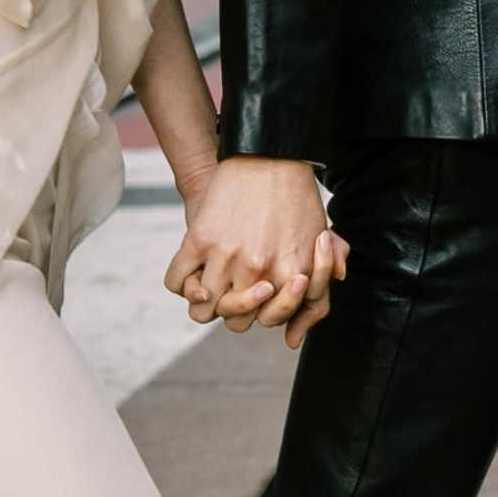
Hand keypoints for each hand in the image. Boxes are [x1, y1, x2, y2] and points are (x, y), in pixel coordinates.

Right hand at [163, 155, 347, 349]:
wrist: (269, 154)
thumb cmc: (298, 199)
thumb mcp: (320, 243)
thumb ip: (318, 289)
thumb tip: (292, 342)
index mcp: (291, 274)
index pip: (270, 321)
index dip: (266, 313)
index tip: (264, 295)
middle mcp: (258, 272)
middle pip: (235, 321)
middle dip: (237, 310)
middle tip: (238, 289)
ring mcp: (226, 256)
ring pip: (203, 309)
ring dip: (208, 301)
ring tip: (214, 283)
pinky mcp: (199, 239)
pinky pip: (176, 281)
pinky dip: (182, 284)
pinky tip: (195, 273)